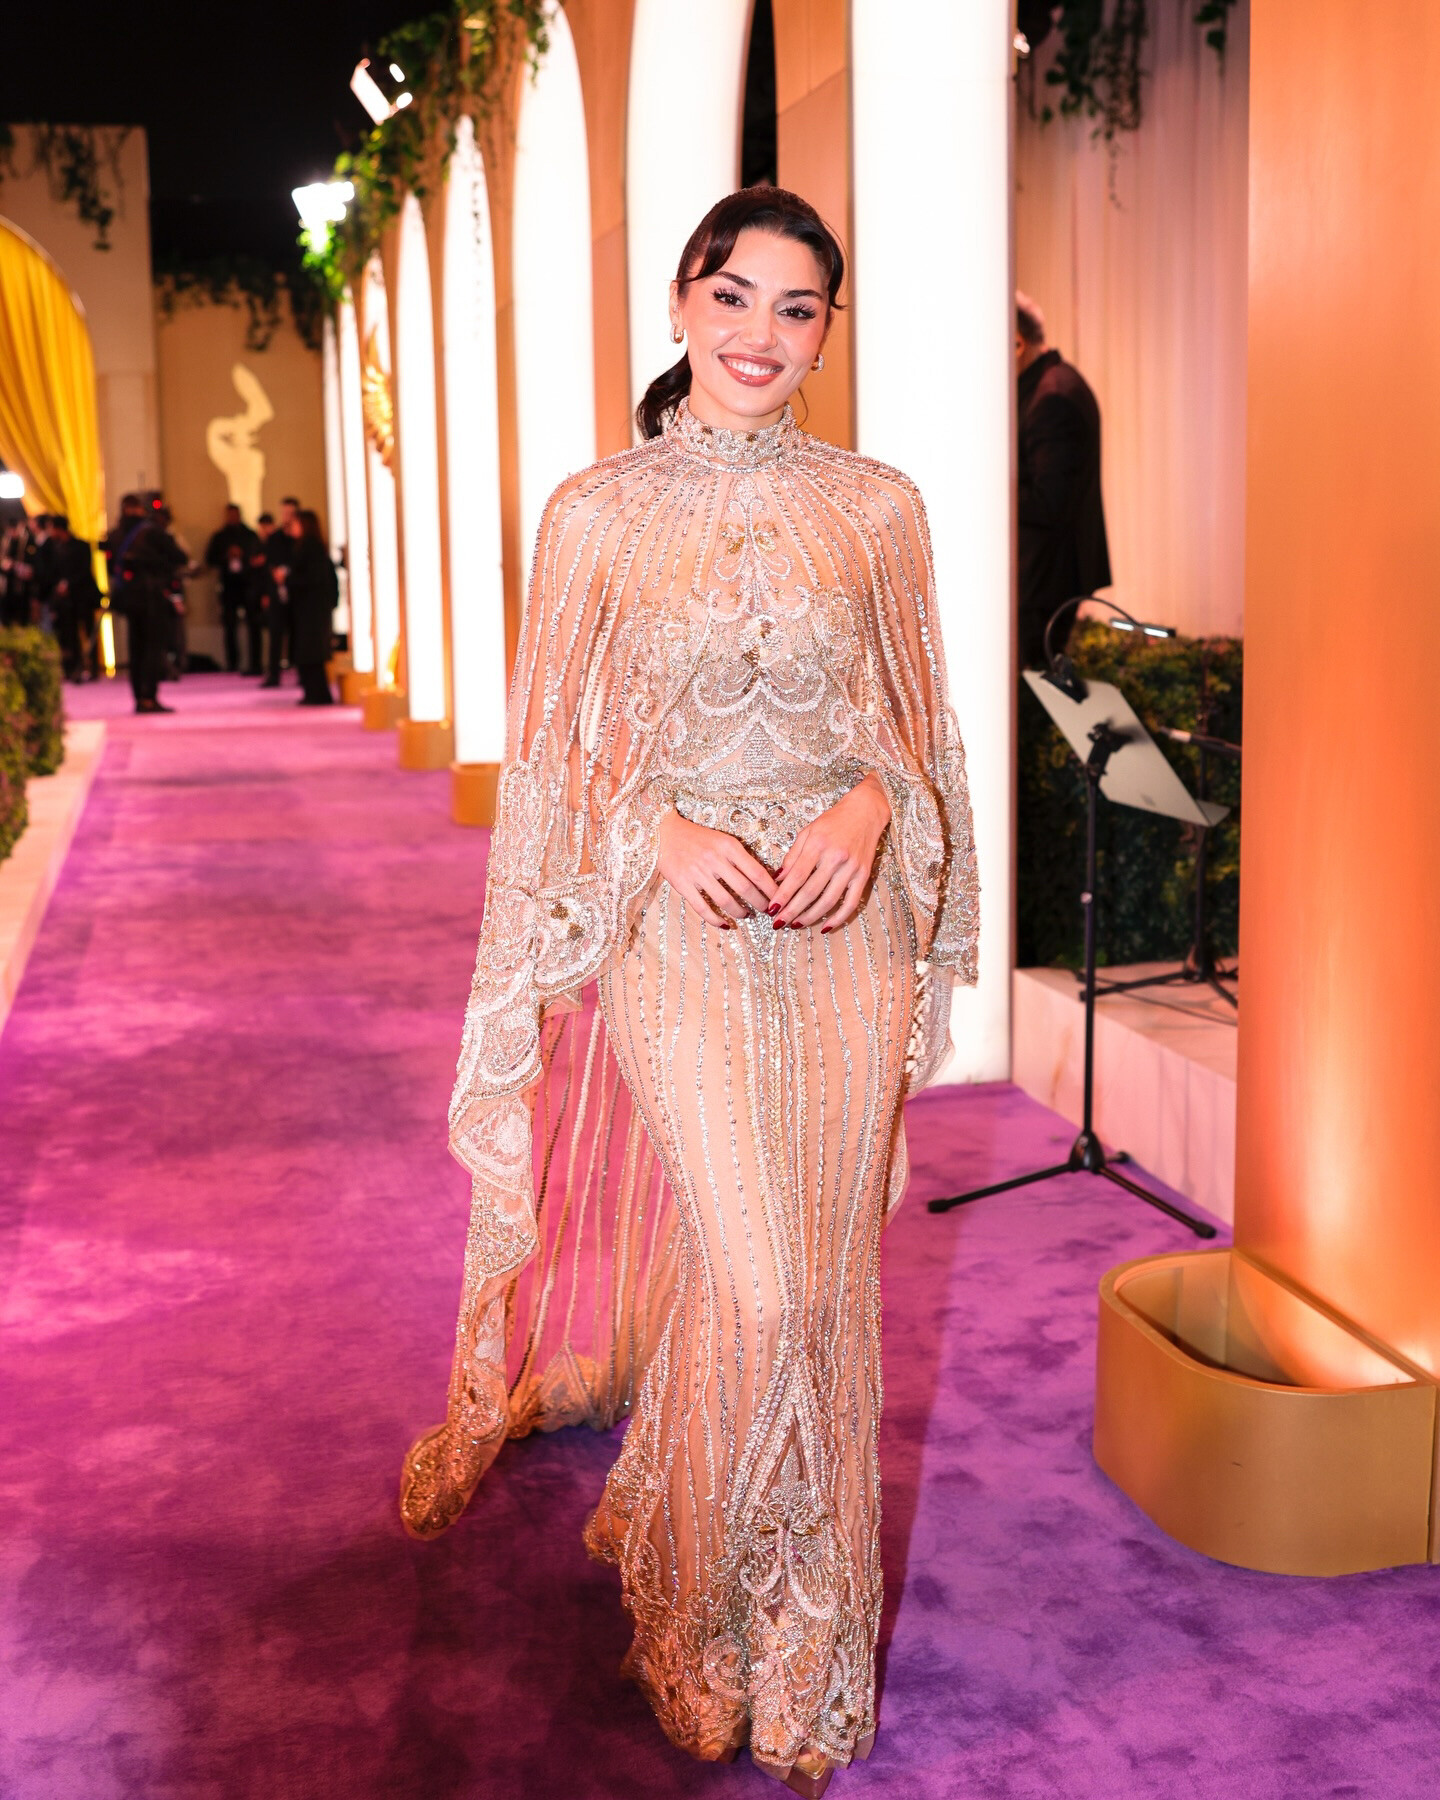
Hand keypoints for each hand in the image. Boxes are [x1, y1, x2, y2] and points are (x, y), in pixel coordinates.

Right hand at [656, 809, 777, 928]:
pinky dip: (716, 920)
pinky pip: (703, 908)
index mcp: (729, 846)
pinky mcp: (682, 884)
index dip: (771, 889)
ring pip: (726, 900)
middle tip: (766, 911)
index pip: (757, 872)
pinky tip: (725, 924)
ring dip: (740, 912)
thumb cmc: (699, 838)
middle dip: (760, 903)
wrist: (665, 833)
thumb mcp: (724, 841)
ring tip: (746, 915)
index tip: (779, 899)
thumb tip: (766, 879)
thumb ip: (741, 858)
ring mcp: (698, 873)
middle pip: (745, 888)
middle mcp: (715, 859)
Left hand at [769, 773, 891, 930]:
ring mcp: (851, 868)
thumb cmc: (833, 821)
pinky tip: (825, 927)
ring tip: (796, 925)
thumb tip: (777, 879)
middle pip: (810, 892)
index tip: (771, 910)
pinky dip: (838, 918)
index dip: (783, 896)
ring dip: (811, 917)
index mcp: (818, 845)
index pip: (796, 876)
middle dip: (792, 911)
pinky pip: (851, 902)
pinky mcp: (864, 875)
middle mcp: (835, 857)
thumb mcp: (808, 832)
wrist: (865, 811)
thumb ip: (792, 856)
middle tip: (778, 924)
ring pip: (829, 900)